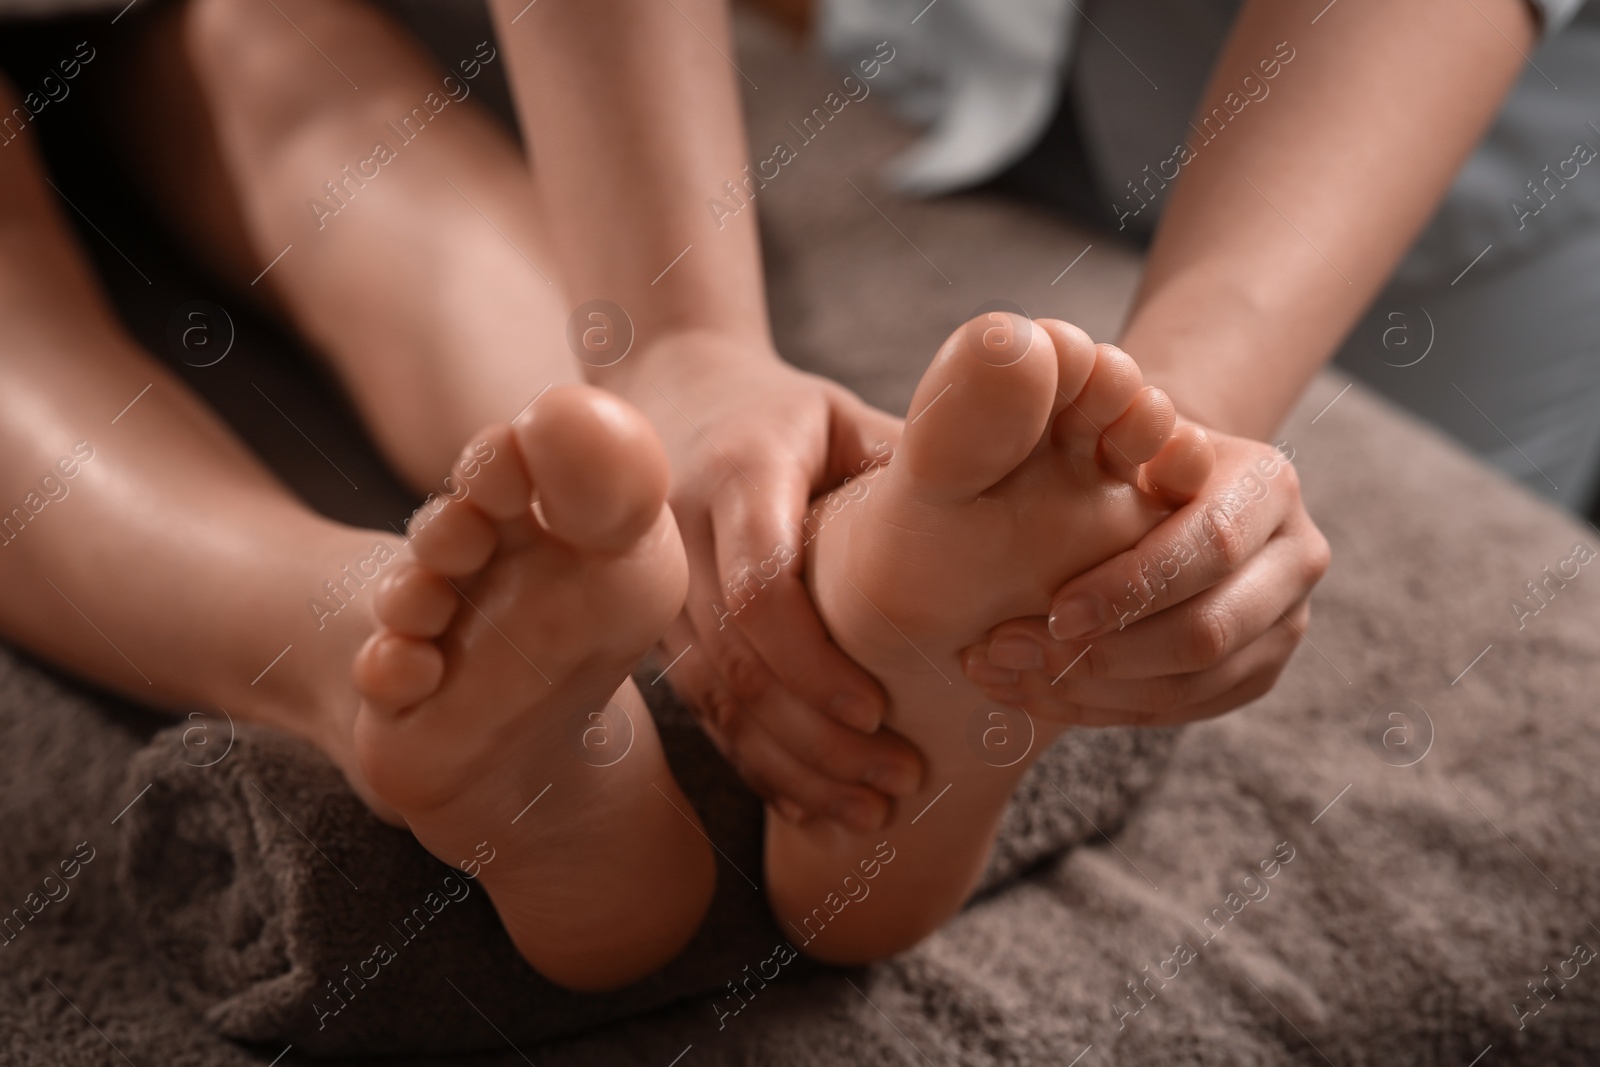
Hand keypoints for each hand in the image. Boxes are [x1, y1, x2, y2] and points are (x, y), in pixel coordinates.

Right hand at [612, 330, 923, 829]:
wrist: (667, 406)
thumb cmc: (785, 413)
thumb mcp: (846, 416)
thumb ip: (909, 466)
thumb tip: (1014, 526)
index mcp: (740, 472)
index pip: (762, 586)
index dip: (815, 661)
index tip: (879, 710)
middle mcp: (683, 534)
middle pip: (738, 662)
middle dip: (818, 737)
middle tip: (900, 781)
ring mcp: (659, 589)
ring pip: (716, 701)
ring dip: (793, 767)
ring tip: (871, 812)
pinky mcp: (655, 631)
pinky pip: (702, 711)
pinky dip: (758, 764)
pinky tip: (813, 806)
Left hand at [960, 427, 1329, 725]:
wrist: (1164, 485)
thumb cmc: (1126, 448)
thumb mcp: (1119, 424)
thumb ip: (1106, 425)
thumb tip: (1072, 396)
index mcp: (1268, 485)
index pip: (1210, 546)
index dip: (1130, 588)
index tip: (1052, 612)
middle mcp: (1297, 557)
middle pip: (1207, 632)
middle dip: (1103, 653)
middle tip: (1011, 652)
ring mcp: (1284, 623)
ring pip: (1191, 685)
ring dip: (1088, 692)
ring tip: (1004, 676)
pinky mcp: (1256, 673)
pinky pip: (1179, 711)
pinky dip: (1099, 709)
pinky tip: (1032, 694)